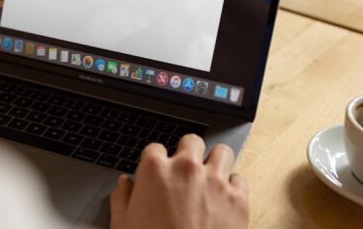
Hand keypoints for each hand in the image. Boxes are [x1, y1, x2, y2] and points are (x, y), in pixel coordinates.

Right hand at [110, 135, 248, 228]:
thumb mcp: (123, 223)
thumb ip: (122, 198)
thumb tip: (124, 184)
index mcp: (155, 170)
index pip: (154, 148)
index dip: (155, 161)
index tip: (157, 171)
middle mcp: (186, 168)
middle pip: (191, 141)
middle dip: (188, 152)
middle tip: (185, 170)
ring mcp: (215, 182)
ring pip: (222, 152)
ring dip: (215, 161)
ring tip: (209, 176)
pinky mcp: (238, 199)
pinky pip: (240, 179)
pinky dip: (233, 186)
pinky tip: (224, 198)